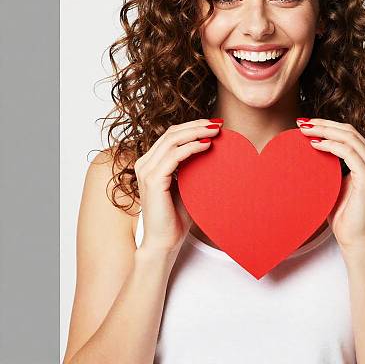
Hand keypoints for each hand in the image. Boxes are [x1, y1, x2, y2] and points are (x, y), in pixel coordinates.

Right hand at [134, 118, 222, 252]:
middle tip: (217, 123)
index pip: (171, 135)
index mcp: (150, 163)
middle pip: (171, 133)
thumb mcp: (186, 185)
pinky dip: (192, 147)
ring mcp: (146, 171)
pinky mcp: (153, 180)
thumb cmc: (176, 217)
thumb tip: (211, 148)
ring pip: (172, 140)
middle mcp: (144, 163)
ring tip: (215, 131)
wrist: (164, 243)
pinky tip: (207, 146)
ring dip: (196, 132)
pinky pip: (174, 156)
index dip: (192, 126)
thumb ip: (192, 167)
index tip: (213, 124)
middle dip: (196, 125)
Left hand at [296, 118, 364, 254]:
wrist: (355, 240)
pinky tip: (314, 145)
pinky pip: (348, 152)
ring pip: (349, 137)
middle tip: (302, 123)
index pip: (350, 133)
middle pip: (349, 131)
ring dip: (324, 131)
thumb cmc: (343, 215)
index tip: (306, 123)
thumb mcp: (334, 182)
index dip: (328, 125)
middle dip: (324, 124)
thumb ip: (331, 164)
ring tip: (304, 131)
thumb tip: (312, 146)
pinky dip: (330, 145)